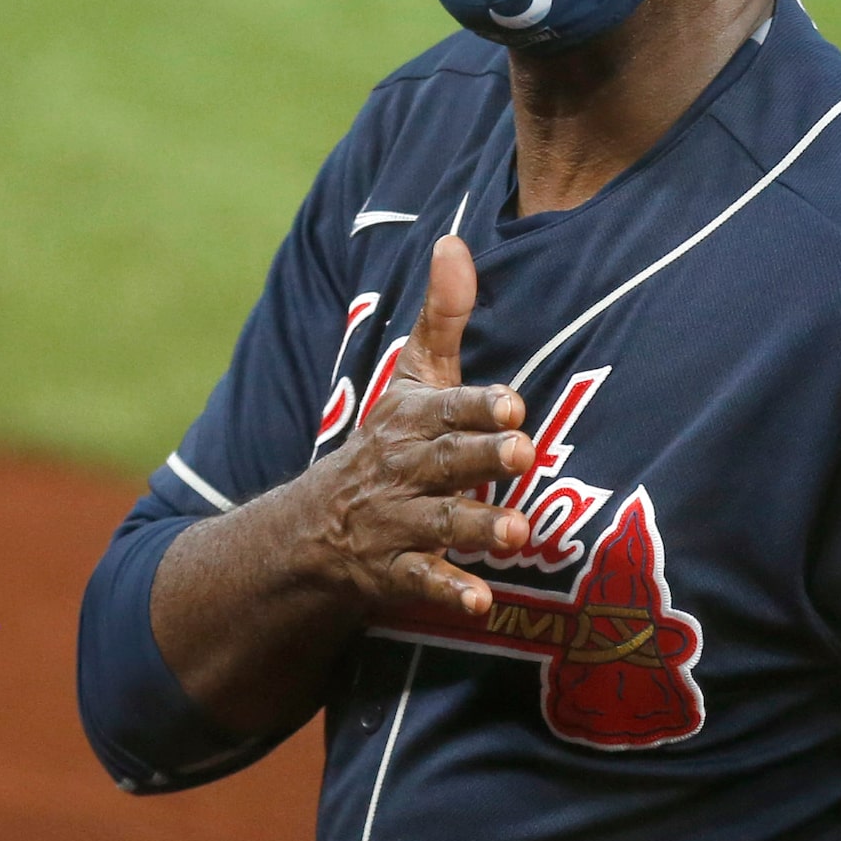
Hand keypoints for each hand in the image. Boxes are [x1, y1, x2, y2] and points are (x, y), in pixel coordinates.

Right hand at [312, 235, 534, 619]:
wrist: (315, 527)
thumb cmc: (388, 440)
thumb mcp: (410, 376)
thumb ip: (442, 316)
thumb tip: (454, 240)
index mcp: (410, 418)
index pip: (446, 407)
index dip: (477, 406)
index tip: (512, 402)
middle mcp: (402, 468)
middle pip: (445, 461)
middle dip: (483, 457)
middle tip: (524, 453)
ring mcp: (395, 522)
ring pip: (439, 523)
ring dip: (478, 527)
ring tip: (518, 533)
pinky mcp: (392, 572)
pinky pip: (421, 583)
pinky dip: (449, 592)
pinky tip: (482, 600)